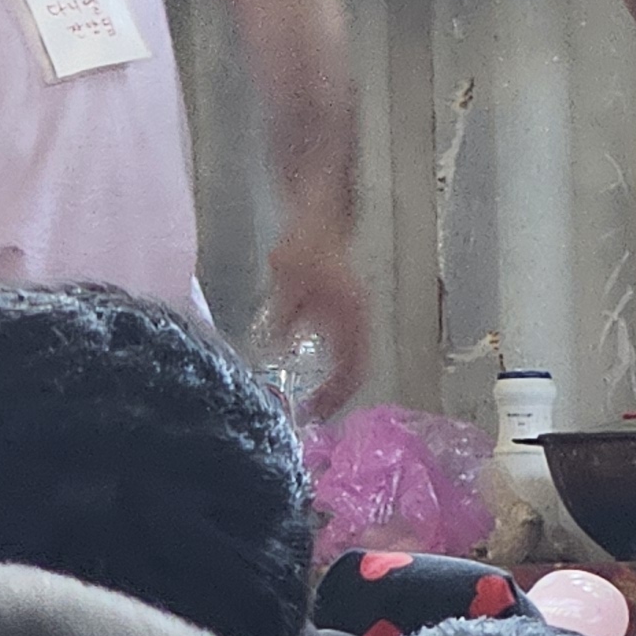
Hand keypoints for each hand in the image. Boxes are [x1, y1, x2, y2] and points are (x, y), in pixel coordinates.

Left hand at [266, 238, 373, 420]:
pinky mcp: (351, 312)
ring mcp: (359, 315)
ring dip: (341, 385)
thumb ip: (282, 319)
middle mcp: (361, 318)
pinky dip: (341, 369)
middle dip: (339, 397)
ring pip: (358, 362)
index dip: (335, 394)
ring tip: (318, 403)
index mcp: (349, 314)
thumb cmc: (305, 247)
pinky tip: (321, 375)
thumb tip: (274, 350)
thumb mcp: (286, 284)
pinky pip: (352, 349)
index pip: (352, 366)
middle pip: (359, 371)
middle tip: (315, 415)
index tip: (315, 411)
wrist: (320, 219)